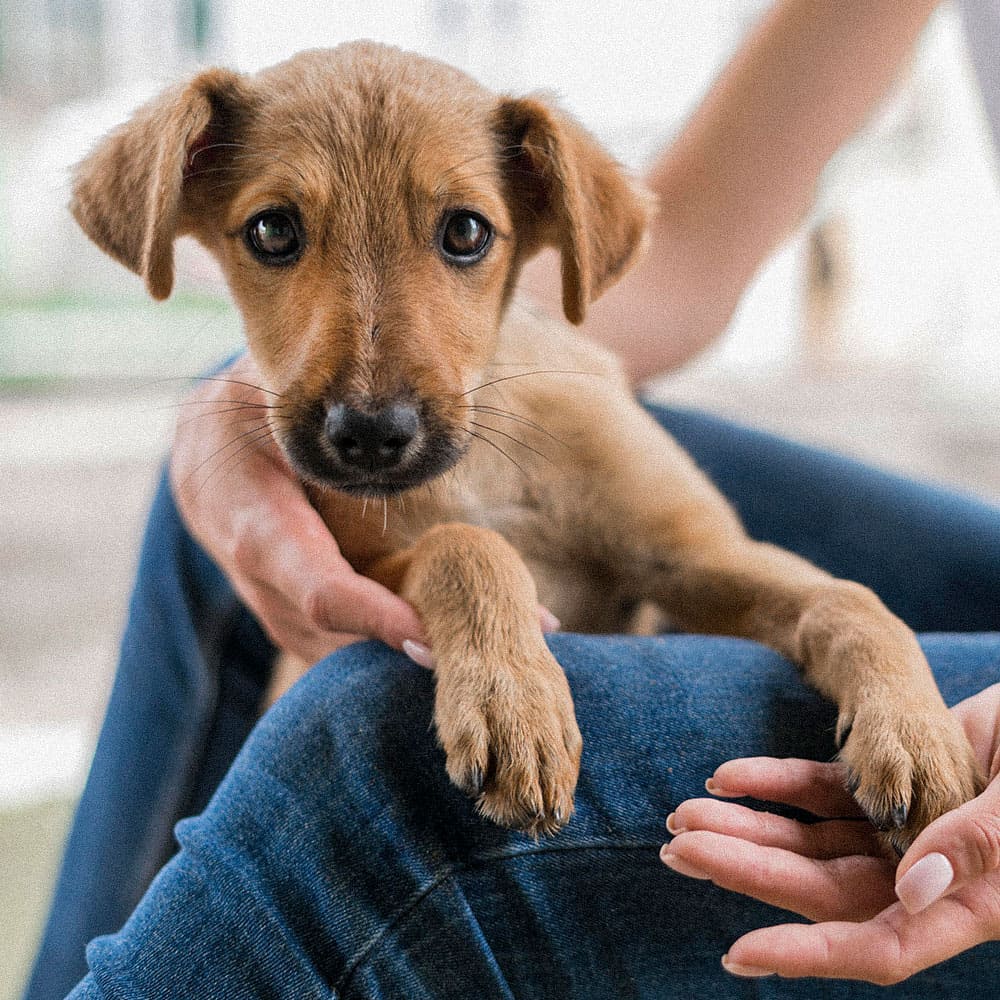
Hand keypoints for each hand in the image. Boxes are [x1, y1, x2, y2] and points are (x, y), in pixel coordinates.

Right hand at [169, 357, 560, 664]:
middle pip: (351, 637)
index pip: (323, 592)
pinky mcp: (300, 624)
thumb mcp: (282, 398)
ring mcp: (281, 614)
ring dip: (427, 644)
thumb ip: (339, 413)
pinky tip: (470, 623)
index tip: (436, 636)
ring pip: (355, 649)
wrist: (207, 464)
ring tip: (518, 628)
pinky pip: (354, 644)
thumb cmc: (251, 416)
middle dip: (425, 642)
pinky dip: (409, 639)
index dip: (379, 619)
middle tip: (515, 637)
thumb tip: (410, 403)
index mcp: (259, 528)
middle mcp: (266, 586)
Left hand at [659, 683, 999, 984]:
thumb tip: (910, 890)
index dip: (808, 955)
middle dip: (745, 869)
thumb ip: (976, 846)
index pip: (875, 946)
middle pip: (817, 887)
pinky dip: (772, 782)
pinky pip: (816, 789)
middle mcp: (917, 875)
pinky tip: (728, 775)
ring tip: (685, 814)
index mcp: (961, 903)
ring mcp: (894, 830)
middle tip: (678, 850)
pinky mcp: (883, 785)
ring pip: (806, 839)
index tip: (739, 953)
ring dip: (745, 825)